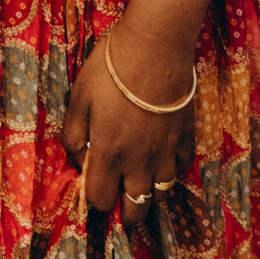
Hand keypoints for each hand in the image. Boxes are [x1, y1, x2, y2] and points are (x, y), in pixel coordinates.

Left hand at [61, 26, 196, 235]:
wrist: (154, 46)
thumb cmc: (110, 69)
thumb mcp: (78, 98)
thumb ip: (73, 135)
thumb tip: (78, 159)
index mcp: (109, 154)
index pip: (101, 200)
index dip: (95, 199)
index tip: (94, 186)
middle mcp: (140, 162)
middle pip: (136, 209)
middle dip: (125, 212)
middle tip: (119, 197)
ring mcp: (166, 152)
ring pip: (161, 193)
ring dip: (149, 191)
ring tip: (140, 178)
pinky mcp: (186, 136)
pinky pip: (180, 166)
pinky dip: (171, 166)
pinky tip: (162, 153)